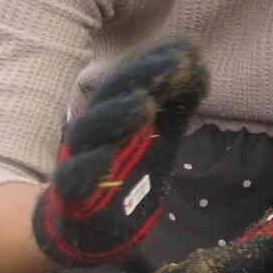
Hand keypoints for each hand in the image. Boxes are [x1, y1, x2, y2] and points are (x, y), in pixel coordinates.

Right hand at [31, 39, 207, 268]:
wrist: (87, 227)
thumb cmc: (125, 172)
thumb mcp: (158, 138)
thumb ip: (175, 107)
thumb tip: (200, 68)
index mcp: (116, 113)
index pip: (135, 80)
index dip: (159, 62)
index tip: (191, 46)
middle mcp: (96, 130)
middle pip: (113, 96)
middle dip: (143, 77)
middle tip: (176, 63)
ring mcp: (80, 159)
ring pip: (91, 131)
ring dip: (118, 114)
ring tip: (145, 102)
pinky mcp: (71, 195)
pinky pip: (75, 178)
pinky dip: (90, 167)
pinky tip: (105, 159)